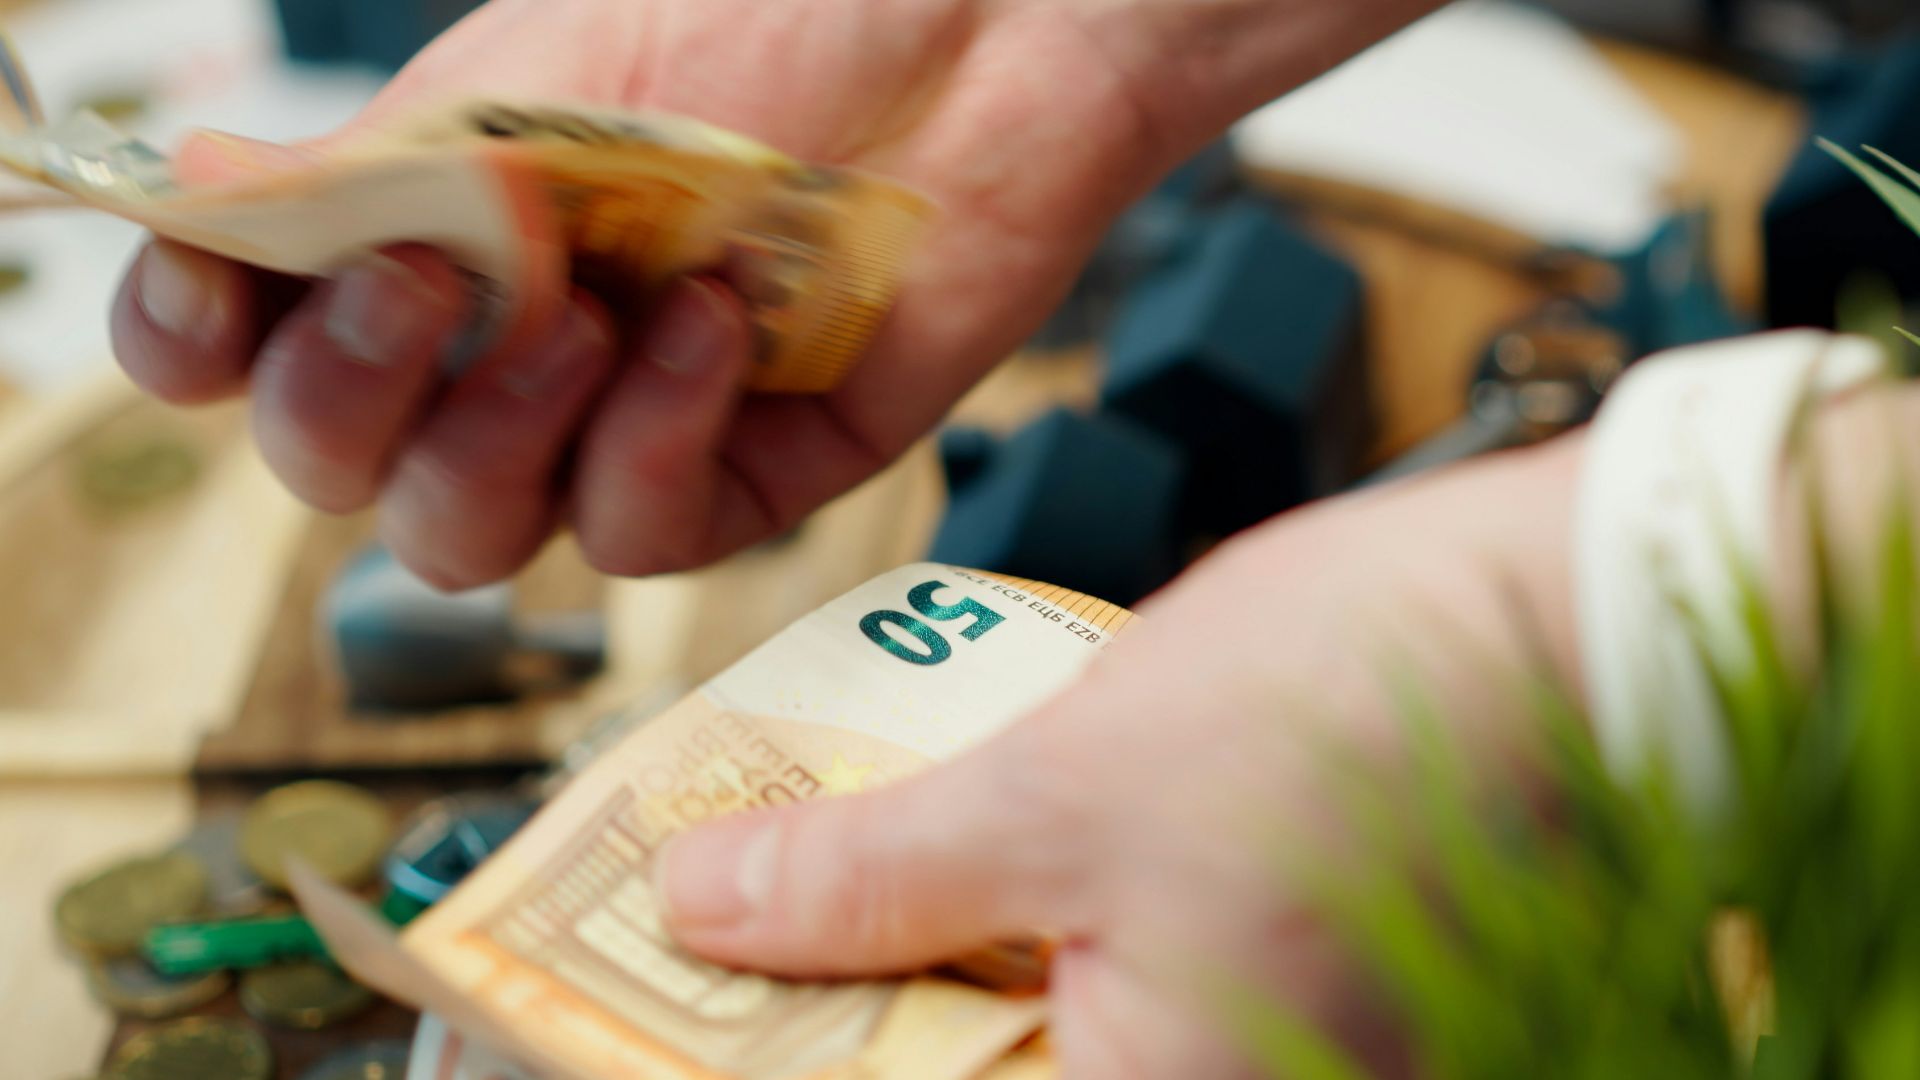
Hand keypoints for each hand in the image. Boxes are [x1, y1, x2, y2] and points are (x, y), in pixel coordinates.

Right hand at [109, 0, 1434, 587]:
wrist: (972, 34)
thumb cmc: (767, 25)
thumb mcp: (536, 86)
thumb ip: (375, 173)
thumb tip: (194, 200)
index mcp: (426, 240)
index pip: (248, 346)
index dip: (200, 342)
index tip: (216, 290)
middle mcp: (505, 351)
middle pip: (344, 468)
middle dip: (351, 392)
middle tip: (423, 281)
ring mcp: (622, 424)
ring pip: (473, 536)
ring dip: (497, 433)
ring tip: (585, 312)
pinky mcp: (748, 474)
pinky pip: (646, 528)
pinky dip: (657, 434)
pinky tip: (712, 325)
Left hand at [653, 437, 1582, 1078]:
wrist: (1576, 617)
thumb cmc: (1360, 706)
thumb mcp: (1060, 786)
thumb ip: (868, 879)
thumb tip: (705, 914)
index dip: (757, 1056)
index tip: (660, 991)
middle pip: (954, 1066)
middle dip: (830, 996)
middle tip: (725, 900)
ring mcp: (1270, 1056)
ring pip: (1030, 1025)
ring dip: (920, 947)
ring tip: (825, 855)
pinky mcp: (1292, 986)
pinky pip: (1112, 977)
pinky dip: (1020, 918)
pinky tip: (963, 836)